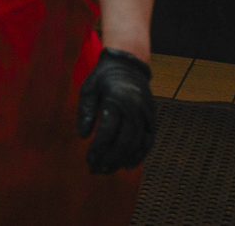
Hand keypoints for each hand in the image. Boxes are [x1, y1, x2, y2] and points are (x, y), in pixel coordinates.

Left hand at [77, 47, 154, 173]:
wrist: (128, 63)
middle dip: (109, 159)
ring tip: (108, 170)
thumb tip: (83, 136)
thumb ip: (85, 111)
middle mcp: (134, 108)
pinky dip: (139, 155)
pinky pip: (148, 140)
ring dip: (122, 160)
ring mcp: (146, 114)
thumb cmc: (103, 76)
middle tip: (97, 170)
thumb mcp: (88, 88)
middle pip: (123, 141)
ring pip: (136, 144)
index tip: (89, 160)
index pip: (107, 131)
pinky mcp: (152, 118)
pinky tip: (128, 164)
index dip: (98, 148)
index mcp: (115, 100)